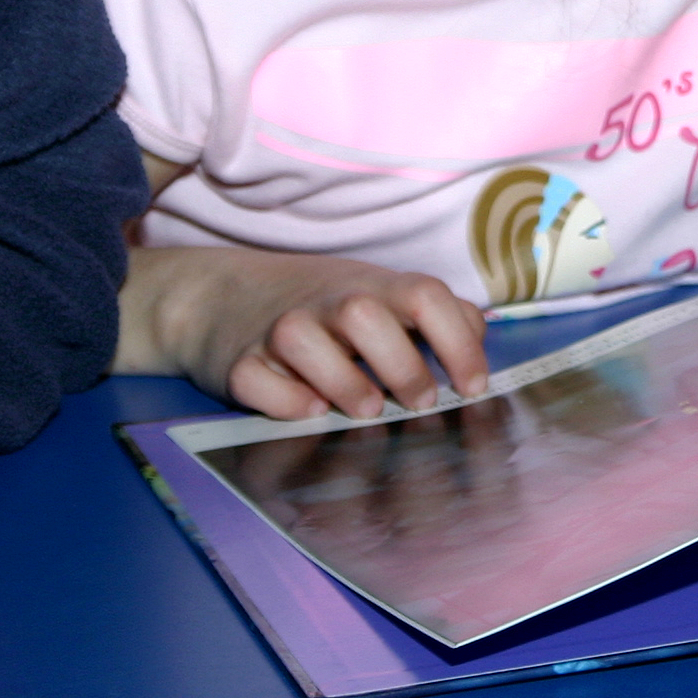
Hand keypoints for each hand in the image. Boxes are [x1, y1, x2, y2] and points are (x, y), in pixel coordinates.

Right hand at [115, 243, 490, 421]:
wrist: (222, 297)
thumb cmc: (321, 305)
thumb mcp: (379, 294)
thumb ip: (432, 313)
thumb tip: (476, 336)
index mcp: (372, 287)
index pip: (425, 296)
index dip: (457, 341)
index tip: (472, 387)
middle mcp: (326, 302)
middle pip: (365, 314)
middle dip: (400, 363)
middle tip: (420, 403)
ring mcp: (278, 328)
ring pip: (303, 340)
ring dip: (342, 379)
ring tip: (367, 408)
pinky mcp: (239, 361)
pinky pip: (257, 379)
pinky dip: (283, 398)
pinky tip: (309, 410)